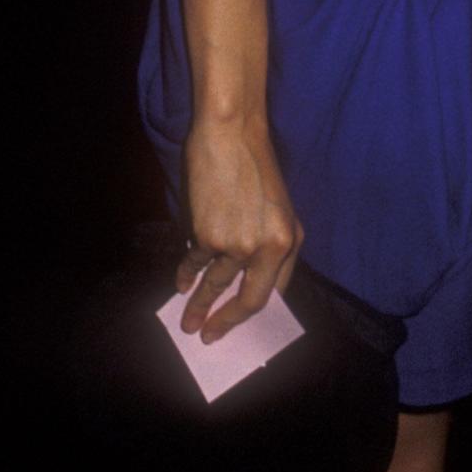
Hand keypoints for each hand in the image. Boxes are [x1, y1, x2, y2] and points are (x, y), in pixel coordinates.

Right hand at [177, 116, 303, 341]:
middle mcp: (268, 247)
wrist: (231, 133)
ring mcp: (237, 245)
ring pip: (216, 286)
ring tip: (187, 323)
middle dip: (227, 323)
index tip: (241, 324)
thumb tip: (249, 275)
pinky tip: (181, 283)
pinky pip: (195, 264)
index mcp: (290, 239)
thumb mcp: (277, 205)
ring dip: (199, 306)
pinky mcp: (208, 237)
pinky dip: (186, 275)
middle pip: (249, 301)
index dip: (255, 309)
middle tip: (210, 337)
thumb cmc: (255, 163)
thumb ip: (268, 239)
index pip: (274, 290)